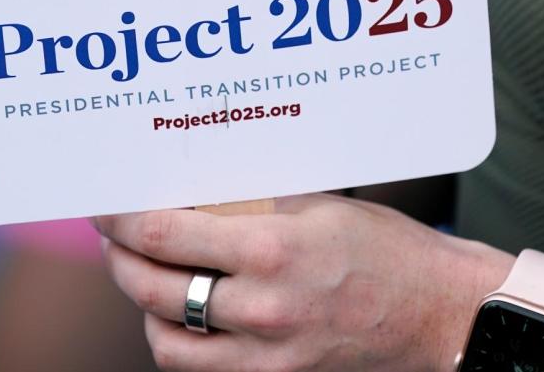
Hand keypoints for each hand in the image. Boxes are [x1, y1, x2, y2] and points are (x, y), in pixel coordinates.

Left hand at [93, 193, 511, 371]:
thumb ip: (252, 201)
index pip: (164, 235)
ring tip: (146, 276)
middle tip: (115, 237)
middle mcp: (260, 308)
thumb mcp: (319, 204)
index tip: (104, 206)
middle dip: (121, 260)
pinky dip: (181, 341)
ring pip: (166, 342)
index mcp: (271, 250)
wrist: (439, 312)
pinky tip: (186, 313)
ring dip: (145, 307)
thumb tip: (193, 188)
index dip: (121, 219)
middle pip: (152, 290)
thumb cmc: (388, 249)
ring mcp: (266, 354)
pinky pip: (203, 367)